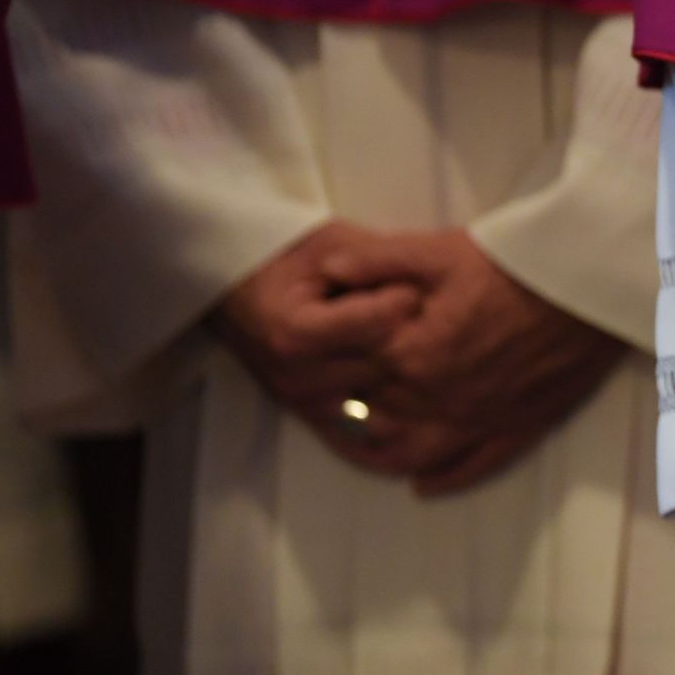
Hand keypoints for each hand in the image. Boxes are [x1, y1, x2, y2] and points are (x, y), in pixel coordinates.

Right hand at [214, 222, 423, 470]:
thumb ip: (374, 260)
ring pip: (385, 395)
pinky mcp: (314, 416)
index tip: (415, 284)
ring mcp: (305, 402)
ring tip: (420, 341)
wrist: (241, 283)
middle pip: (384, 364)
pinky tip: (421, 393)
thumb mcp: (331, 244)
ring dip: (408, 370)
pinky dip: (397, 410)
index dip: (403, 301)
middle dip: (414, 337)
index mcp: (295, 332)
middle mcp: (298, 376)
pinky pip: (366, 430)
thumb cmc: (288, 256)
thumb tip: (423, 283)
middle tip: (433, 315)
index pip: (374, 326)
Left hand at [318, 228, 627, 496]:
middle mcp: (436, 398)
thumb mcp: (440, 250)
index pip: (347, 367)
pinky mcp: (516, 428)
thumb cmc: (516, 262)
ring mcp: (476, 420)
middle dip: (344, 406)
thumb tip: (326, 269)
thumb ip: (377, 260)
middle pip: (372, 413)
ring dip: (379, 454)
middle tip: (321, 401)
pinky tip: (423, 483)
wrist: (589, 284)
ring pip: (409, 453)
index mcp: (410, 351)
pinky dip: (441, 479)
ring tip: (363, 447)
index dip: (323, 361)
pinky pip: (469, 467)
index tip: (308, 357)